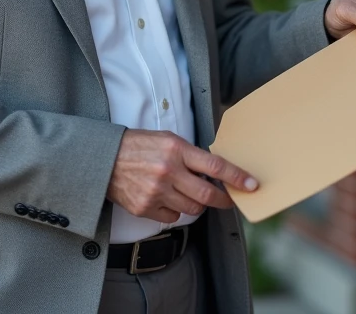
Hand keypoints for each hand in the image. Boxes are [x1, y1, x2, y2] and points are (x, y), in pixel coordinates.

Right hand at [107, 130, 258, 223]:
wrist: (104, 159)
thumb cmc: (139, 146)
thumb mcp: (167, 139)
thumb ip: (190, 154)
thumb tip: (215, 172)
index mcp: (176, 149)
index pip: (214, 166)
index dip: (236, 177)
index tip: (251, 184)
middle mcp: (168, 171)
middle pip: (207, 194)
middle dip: (223, 200)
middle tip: (228, 200)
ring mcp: (156, 191)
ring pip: (192, 208)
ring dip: (196, 203)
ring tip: (187, 192)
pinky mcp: (145, 207)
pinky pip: (173, 216)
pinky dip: (175, 210)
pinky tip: (166, 198)